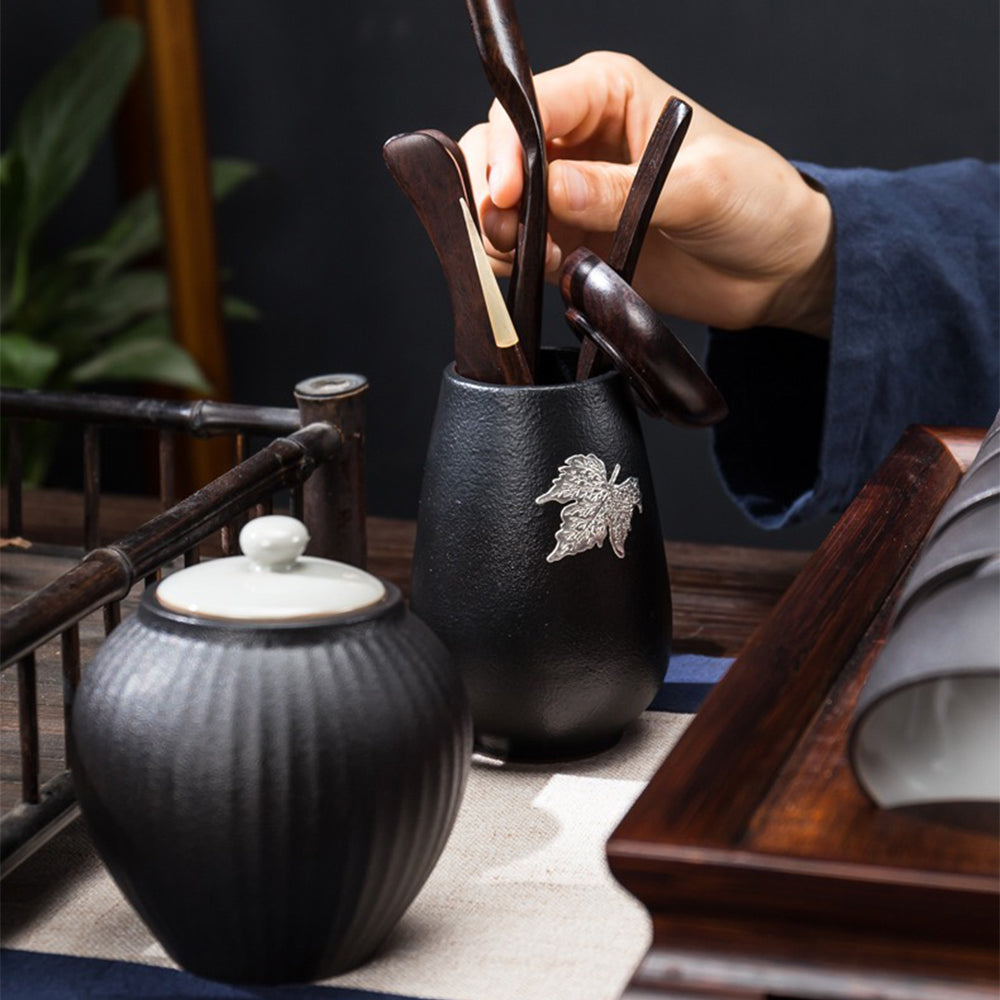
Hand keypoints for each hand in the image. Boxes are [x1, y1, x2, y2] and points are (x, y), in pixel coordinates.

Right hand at [459, 51, 833, 336]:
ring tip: (534, 255)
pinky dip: (518, 263)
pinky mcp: (570, 242)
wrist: (774, 268)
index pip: (530, 105)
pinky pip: (520, 248)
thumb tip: (554, 190)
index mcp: (607, 95)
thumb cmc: (755, 202)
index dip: (508, 146)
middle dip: (491, 190)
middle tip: (506, 230)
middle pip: (498, 149)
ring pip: (499, 202)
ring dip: (499, 231)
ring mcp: (569, 194)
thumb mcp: (699, 186)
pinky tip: (553, 271)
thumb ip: (622, 190)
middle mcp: (578, 138)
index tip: (508, 194)